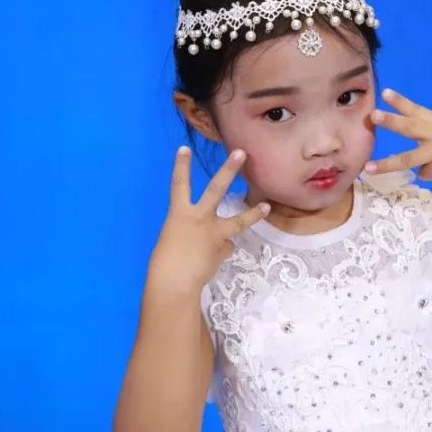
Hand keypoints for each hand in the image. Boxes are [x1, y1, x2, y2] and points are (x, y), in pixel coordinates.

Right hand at [148, 146, 269, 293]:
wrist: (174, 283)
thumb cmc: (164, 263)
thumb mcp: (173, 240)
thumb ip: (191, 232)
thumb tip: (212, 238)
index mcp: (178, 214)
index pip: (178, 184)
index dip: (181, 166)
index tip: (184, 148)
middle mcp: (199, 218)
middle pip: (216, 188)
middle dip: (229, 170)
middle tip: (241, 153)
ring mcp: (214, 233)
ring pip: (237, 220)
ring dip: (253, 214)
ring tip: (266, 207)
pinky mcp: (223, 249)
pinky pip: (225, 248)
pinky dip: (221, 251)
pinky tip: (212, 260)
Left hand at [366, 88, 431, 197]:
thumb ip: (431, 150)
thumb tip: (419, 168)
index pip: (416, 110)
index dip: (400, 101)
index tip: (385, 92)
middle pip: (409, 126)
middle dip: (390, 120)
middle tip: (373, 114)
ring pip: (407, 158)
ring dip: (387, 163)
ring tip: (369, 166)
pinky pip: (424, 173)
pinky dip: (428, 174)